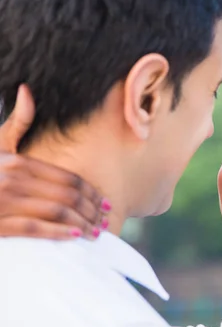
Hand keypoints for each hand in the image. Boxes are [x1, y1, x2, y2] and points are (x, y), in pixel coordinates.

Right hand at [0, 85, 108, 239]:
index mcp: (17, 162)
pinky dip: (58, 233)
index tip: (106, 203)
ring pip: (56, 212)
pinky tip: (73, 237)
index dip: (92, 192)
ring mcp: (4, 203)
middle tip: (105, 220)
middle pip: (68, 195)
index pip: (68, 179)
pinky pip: (35, 229)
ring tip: (94, 232)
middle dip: (92, 210)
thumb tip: (27, 89)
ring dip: (81, 223)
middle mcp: (12, 180)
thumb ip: (16, 123)